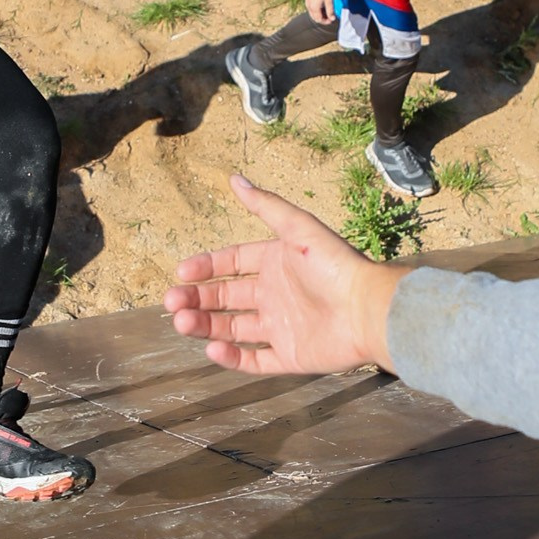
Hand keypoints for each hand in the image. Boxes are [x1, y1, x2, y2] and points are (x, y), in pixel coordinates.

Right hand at [163, 175, 404, 376]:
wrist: (367, 309)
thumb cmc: (334, 265)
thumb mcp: (297, 228)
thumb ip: (266, 206)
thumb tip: (234, 178)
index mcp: (275, 264)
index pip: (232, 264)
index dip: (206, 267)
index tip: (182, 272)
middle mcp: (275, 295)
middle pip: (226, 298)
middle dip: (197, 299)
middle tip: (171, 302)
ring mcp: (281, 328)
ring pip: (232, 329)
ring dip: (205, 326)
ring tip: (182, 322)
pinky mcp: (290, 357)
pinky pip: (254, 360)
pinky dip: (232, 358)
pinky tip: (212, 349)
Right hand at [304, 0, 335, 25]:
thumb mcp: (329, 0)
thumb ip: (330, 11)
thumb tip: (332, 18)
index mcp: (314, 9)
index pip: (319, 20)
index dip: (326, 21)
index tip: (331, 19)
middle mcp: (309, 7)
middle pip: (315, 18)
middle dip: (322, 19)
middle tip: (329, 17)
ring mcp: (307, 3)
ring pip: (312, 13)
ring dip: (318, 15)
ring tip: (325, 12)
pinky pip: (310, 8)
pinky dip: (315, 10)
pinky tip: (320, 6)